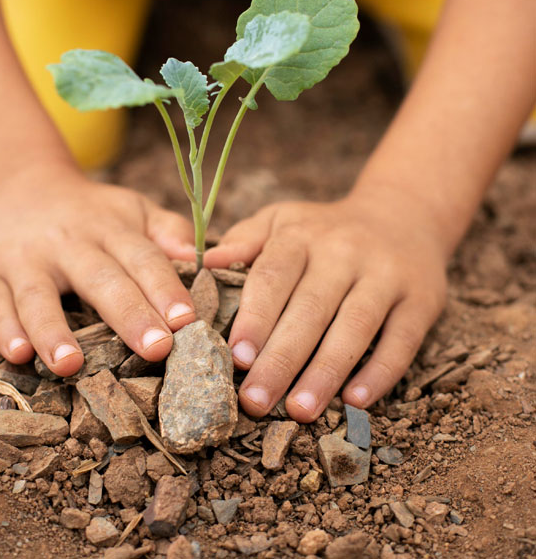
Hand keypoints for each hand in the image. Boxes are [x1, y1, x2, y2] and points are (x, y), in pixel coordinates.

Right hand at [0, 160, 196, 375]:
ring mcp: (24, 258)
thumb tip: (200, 258)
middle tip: (156, 349)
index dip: (164, 288)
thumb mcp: (131, 209)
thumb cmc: (90, 212)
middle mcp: (68, 242)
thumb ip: (167, 230)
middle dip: (128, 314)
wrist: (19, 186)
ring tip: (70, 365)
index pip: (142, 258)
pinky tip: (17, 354)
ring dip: (53, 330)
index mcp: (110, 228)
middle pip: (100, 279)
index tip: (186, 321)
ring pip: (38, 294)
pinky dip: (3, 329)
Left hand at [204, 186, 448, 420]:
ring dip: (326, 373)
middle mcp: (344, 251)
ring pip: (355, 327)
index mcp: (302, 235)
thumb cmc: (324, 229)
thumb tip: (204, 262)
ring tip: (300, 411)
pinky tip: (356, 401)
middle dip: (281, 359)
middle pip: (310, 309)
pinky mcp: (421, 299)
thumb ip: (245, 239)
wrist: (401, 214)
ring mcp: (386, 275)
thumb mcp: (283, 219)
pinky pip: (402, 340)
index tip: (235, 357)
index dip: (255, 317)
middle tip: (255, 402)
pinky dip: (381, 372)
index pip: (273, 276)